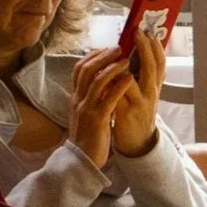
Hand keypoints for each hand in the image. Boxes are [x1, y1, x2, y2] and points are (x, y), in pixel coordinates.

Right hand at [67, 49, 130, 169]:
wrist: (82, 160)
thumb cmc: (89, 136)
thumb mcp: (88, 112)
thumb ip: (93, 97)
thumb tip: (104, 81)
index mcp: (77, 97)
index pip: (80, 69)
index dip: (93, 56)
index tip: (108, 47)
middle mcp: (79, 100)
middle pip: (86, 70)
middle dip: (102, 56)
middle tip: (119, 46)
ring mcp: (86, 109)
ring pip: (95, 81)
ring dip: (111, 67)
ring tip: (125, 57)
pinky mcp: (97, 120)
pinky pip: (108, 99)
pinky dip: (119, 86)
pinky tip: (129, 78)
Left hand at [112, 31, 163, 156]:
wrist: (139, 142)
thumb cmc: (138, 113)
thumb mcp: (146, 93)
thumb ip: (141, 75)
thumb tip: (134, 52)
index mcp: (155, 87)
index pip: (161, 64)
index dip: (157, 47)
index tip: (150, 31)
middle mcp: (151, 94)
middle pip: (151, 68)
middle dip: (145, 48)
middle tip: (139, 32)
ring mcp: (139, 104)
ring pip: (131, 80)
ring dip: (123, 64)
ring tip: (117, 49)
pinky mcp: (125, 113)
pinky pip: (116, 94)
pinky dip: (109, 82)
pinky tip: (101, 71)